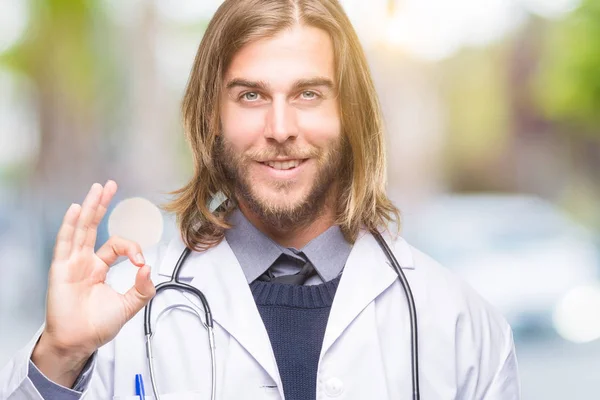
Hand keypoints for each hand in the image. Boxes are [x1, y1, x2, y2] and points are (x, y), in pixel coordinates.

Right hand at [31, 181, 155, 385]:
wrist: (79, 342)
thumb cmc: (98, 326)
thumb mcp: (129, 305)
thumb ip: (142, 288)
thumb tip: (149, 268)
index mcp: (99, 267)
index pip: (117, 244)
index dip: (133, 248)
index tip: (141, 262)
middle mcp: (85, 261)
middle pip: (94, 225)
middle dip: (102, 204)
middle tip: (109, 185)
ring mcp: (72, 263)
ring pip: (81, 229)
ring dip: (89, 207)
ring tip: (97, 188)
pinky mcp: (62, 269)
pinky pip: (65, 243)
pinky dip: (69, 225)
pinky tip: (75, 209)